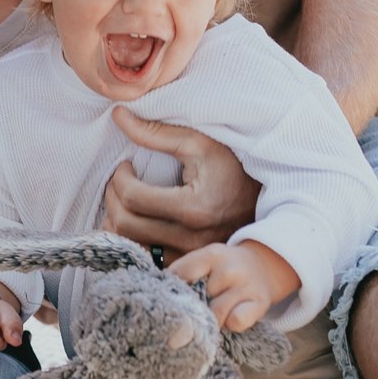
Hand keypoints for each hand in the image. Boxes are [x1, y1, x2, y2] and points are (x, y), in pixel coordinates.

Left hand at [102, 108, 260, 255]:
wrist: (265, 200)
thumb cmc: (232, 166)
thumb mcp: (199, 143)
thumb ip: (156, 132)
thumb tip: (117, 115)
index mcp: (195, 207)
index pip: (133, 197)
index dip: (119, 178)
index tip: (125, 165)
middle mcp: (192, 238)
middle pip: (126, 224)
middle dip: (112, 198)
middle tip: (119, 180)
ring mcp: (189, 255)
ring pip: (129, 244)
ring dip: (115, 219)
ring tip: (124, 198)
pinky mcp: (186, 263)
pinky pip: (143, 258)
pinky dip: (129, 238)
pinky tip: (134, 218)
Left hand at [169, 240, 295, 331]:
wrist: (266, 265)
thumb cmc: (223, 269)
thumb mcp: (205, 261)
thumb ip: (184, 275)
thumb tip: (160, 296)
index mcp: (211, 255)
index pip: (181, 274)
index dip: (172, 290)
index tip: (168, 298)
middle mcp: (229, 269)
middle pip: (198, 299)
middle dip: (193, 308)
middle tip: (194, 310)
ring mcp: (246, 286)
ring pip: (216, 315)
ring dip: (211, 320)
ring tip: (212, 314)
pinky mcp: (260, 304)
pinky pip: (236, 322)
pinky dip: (230, 325)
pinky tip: (229, 319)